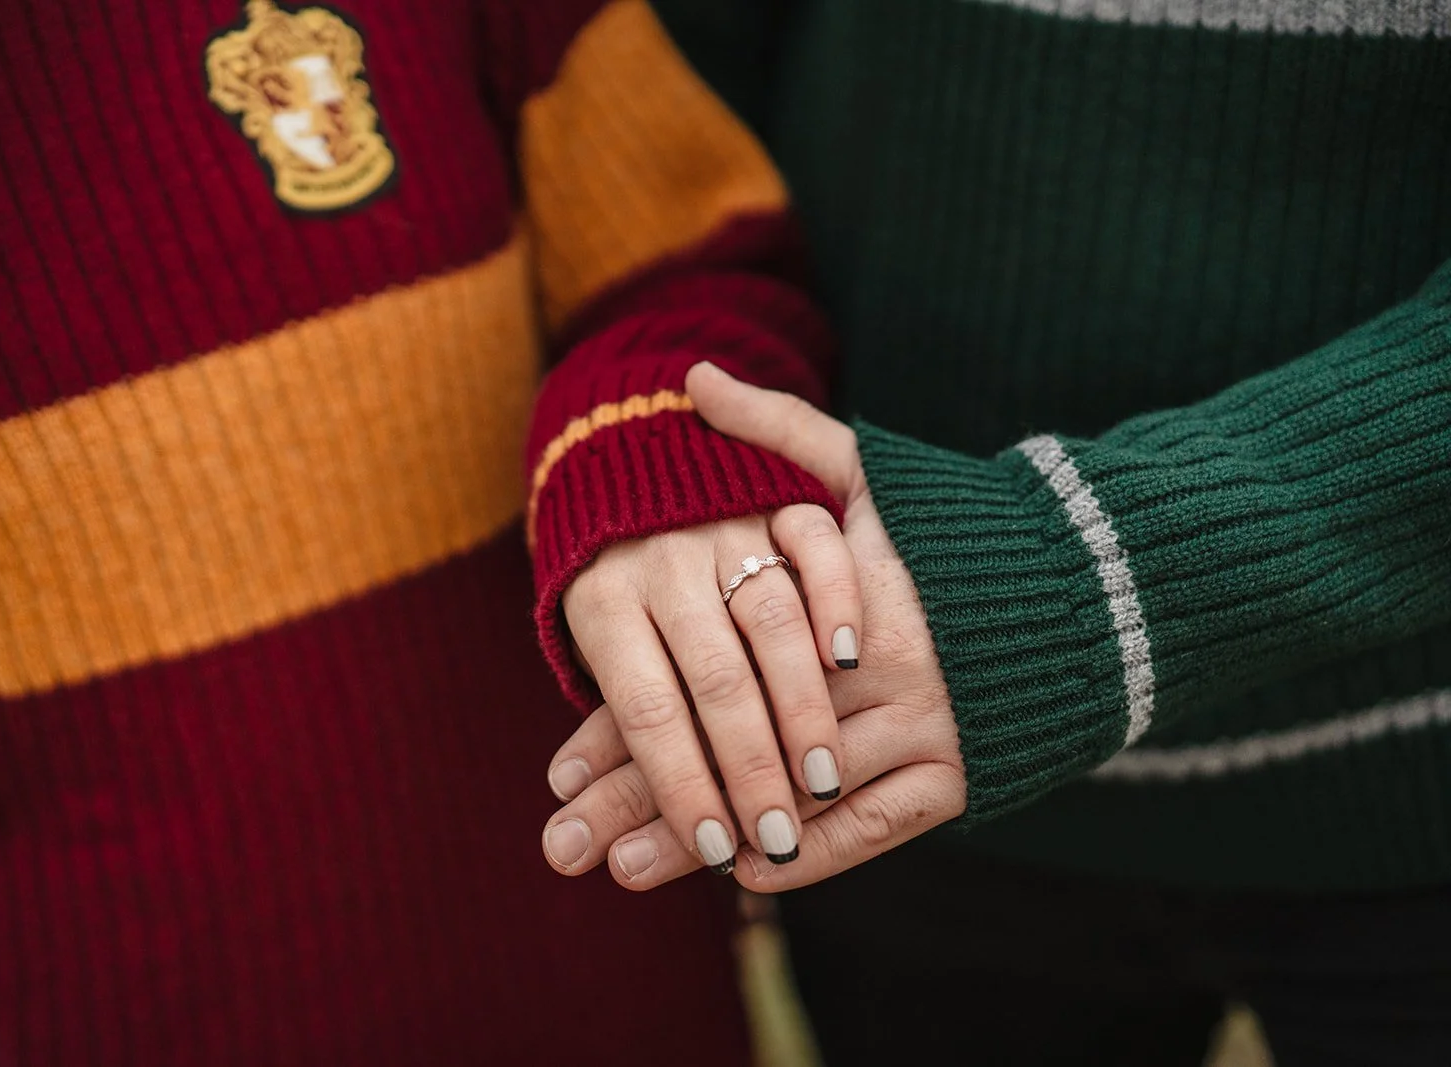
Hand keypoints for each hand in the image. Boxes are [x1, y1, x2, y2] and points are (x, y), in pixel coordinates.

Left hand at [544, 363, 964, 890]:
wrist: (1080, 581)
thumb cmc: (947, 527)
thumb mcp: (861, 465)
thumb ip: (773, 429)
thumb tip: (691, 377)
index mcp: (830, 594)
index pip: (703, 674)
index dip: (624, 728)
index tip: (556, 773)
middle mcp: (874, 667)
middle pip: (733, 741)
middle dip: (642, 796)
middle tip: (566, 847)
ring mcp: (921, 726)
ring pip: (792, 793)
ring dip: (707, 837)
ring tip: (627, 873)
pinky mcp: (960, 772)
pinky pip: (875, 829)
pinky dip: (811, 856)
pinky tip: (743, 877)